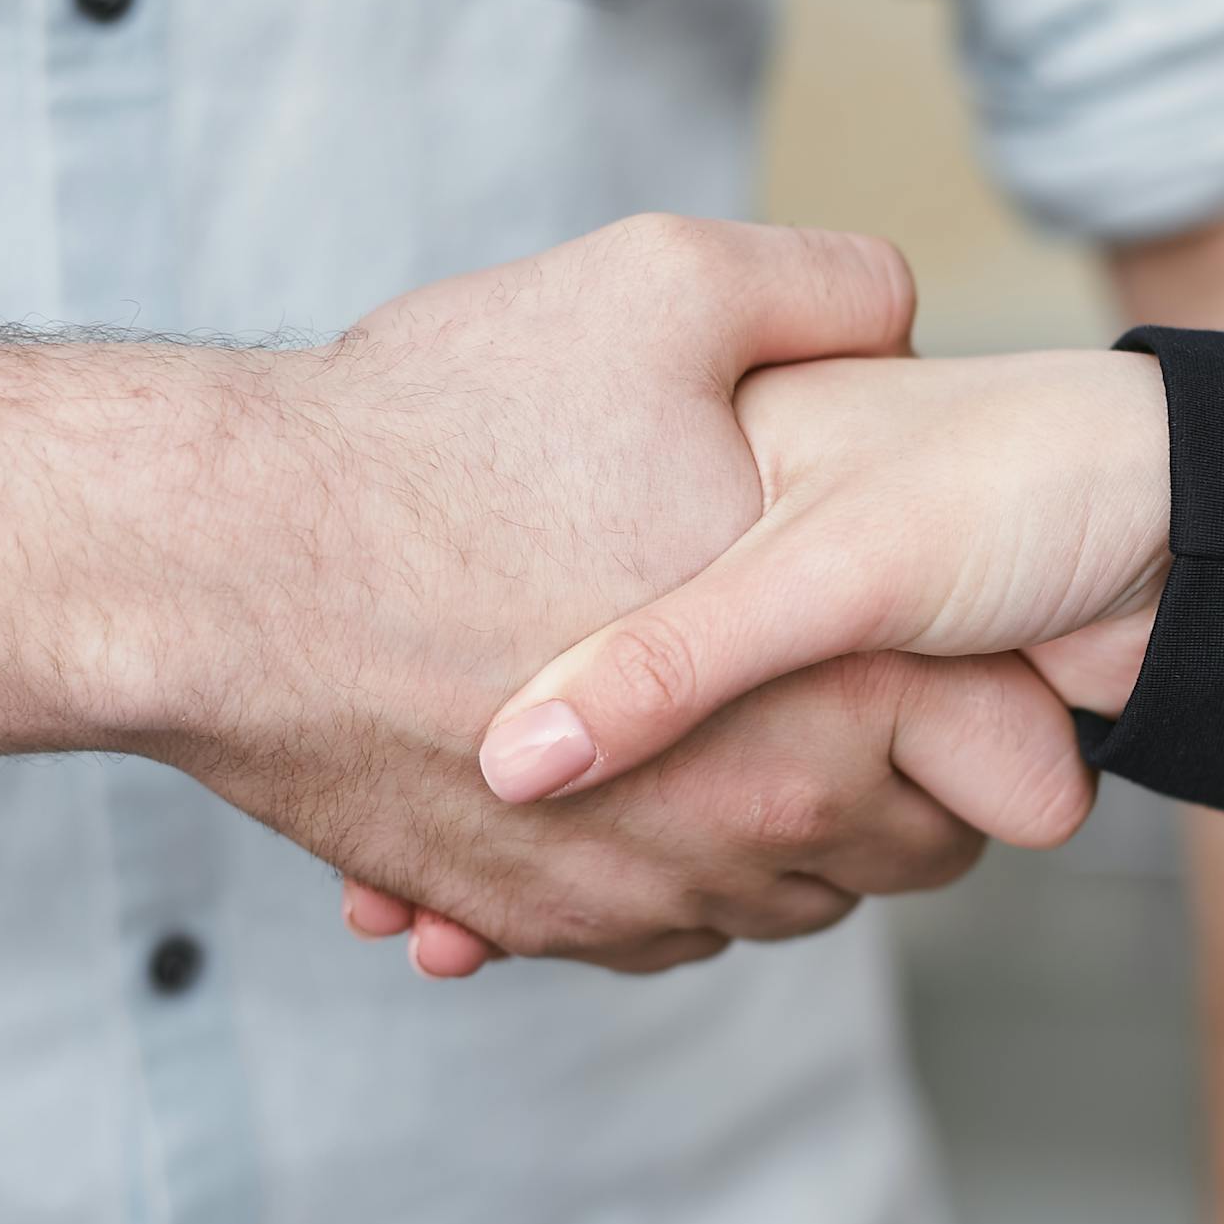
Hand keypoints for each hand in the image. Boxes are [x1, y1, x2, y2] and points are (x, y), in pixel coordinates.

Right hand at [138, 217, 1093, 971]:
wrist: (218, 569)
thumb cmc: (433, 434)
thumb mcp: (661, 289)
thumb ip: (824, 290)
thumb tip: (895, 308)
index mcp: (828, 680)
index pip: (1006, 760)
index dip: (1003, 703)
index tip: (957, 648)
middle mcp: (751, 819)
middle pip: (902, 855)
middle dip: (897, 780)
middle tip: (845, 689)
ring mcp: (635, 888)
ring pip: (777, 903)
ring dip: (776, 834)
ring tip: (732, 733)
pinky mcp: (527, 918)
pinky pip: (651, 934)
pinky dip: (658, 877)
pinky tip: (622, 787)